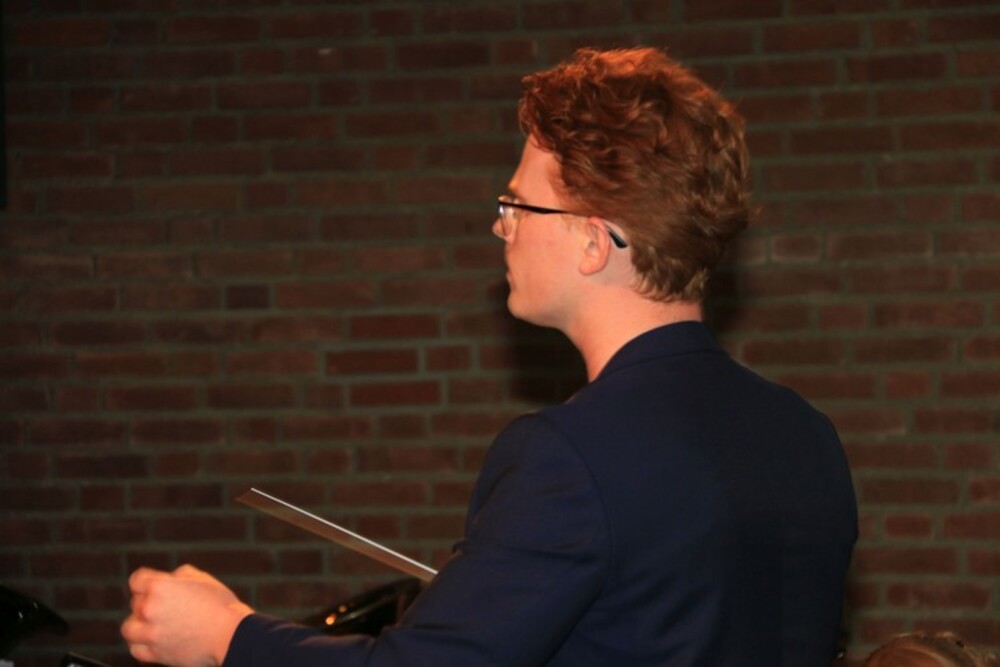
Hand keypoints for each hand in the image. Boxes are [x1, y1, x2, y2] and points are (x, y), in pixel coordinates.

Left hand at [121, 564, 253, 665]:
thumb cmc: (221, 606)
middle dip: (149, 602)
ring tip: (156, 624)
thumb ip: (179, 575)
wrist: (231, 636)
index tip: (156, 586)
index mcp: (159, 587)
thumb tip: (169, 579)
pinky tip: (155, 639)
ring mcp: (150, 633)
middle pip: (135, 602)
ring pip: (129, 627)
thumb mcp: (202, 579)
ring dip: (139, 624)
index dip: (147, 581)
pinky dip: (142, 644)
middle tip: (170, 606)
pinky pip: (136, 648)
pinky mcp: (155, 654)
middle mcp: (149, 609)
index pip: (136, 580)